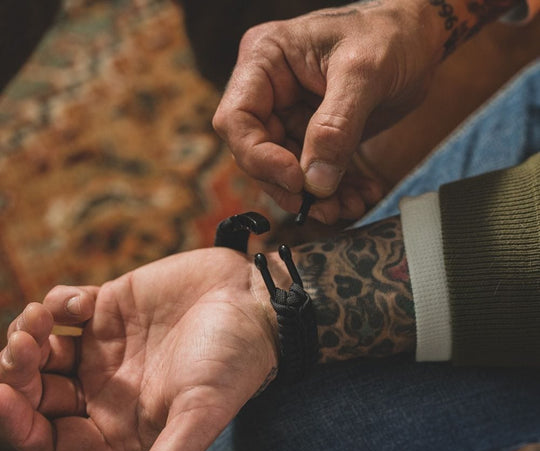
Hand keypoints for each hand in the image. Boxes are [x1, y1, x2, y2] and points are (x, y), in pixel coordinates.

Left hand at [0, 248, 278, 450]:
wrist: (254, 301)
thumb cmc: (234, 361)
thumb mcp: (200, 415)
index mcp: (121, 422)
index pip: (49, 439)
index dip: (17, 424)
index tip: (2, 397)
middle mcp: (107, 386)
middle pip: (37, 392)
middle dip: (16, 373)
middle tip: (21, 347)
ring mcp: (107, 344)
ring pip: (44, 346)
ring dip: (29, 334)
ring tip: (38, 321)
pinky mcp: (113, 303)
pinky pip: (64, 305)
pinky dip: (57, 303)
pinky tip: (80, 301)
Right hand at [213, 1, 442, 223]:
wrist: (419, 38)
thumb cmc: (391, 34)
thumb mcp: (365, 72)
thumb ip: (337, 127)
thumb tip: (316, 183)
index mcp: (265, 61)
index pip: (236, 120)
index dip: (260, 157)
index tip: (297, 179)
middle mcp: (270, 92)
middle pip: (259, 154)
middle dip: (292, 187)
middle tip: (325, 208)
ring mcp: (290, 115)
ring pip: (287, 171)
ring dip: (316, 197)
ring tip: (349, 207)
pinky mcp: (313, 135)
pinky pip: (314, 172)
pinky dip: (336, 191)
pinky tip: (360, 195)